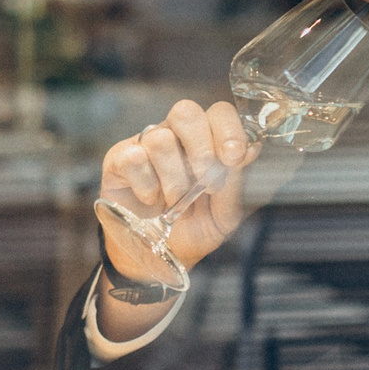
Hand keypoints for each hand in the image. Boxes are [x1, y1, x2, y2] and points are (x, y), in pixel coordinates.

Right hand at [97, 98, 257, 282]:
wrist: (156, 258)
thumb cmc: (193, 230)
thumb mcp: (224, 214)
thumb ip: (235, 181)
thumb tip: (249, 149)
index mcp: (207, 141)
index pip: (219, 113)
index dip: (228, 129)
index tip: (234, 158)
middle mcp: (176, 136)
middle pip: (185, 111)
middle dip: (201, 148)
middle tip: (206, 182)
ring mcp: (145, 145)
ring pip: (160, 139)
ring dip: (174, 179)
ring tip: (175, 202)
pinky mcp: (119, 159)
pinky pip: (134, 158)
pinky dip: (147, 186)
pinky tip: (150, 200)